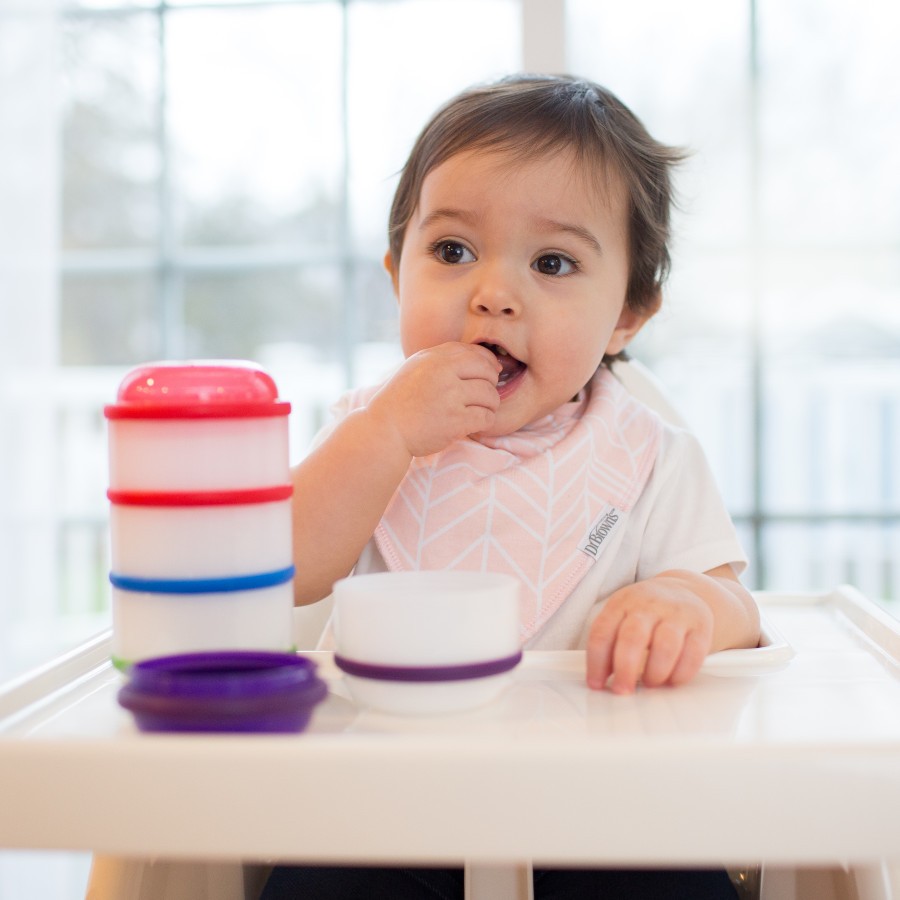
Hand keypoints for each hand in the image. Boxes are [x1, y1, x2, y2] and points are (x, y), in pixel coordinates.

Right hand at [367, 342, 501, 457]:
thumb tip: (485, 359)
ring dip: (491, 405)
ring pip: (490, 396)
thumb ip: (444, 359)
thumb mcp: (417, 367)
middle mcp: (443, 373)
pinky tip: (477, 423)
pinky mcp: (455, 421)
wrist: (386, 428)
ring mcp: (450, 397)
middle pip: (488, 372)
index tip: (491, 374)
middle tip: (485, 395)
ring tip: (481, 410)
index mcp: (435, 358)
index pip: (476, 353)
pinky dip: (486, 421)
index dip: (489, 363)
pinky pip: (486, 417)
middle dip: (492, 384)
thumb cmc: (402, 399)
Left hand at [585, 573, 715, 694]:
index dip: (596, 662)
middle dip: (625, 669)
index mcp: (621, 603)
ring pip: (665, 646)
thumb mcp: (622, 616)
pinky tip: (672, 681)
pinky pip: (693, 655)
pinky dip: (681, 674)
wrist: (684, 592)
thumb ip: (610, 643)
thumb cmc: (646, 612)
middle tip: (622, 689)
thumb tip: (600, 678)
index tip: (595, 684)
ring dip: (655, 673)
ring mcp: (676, 614)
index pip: (602, 632)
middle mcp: (648, 605)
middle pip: (633, 638)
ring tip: (650, 683)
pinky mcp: (700, 626)